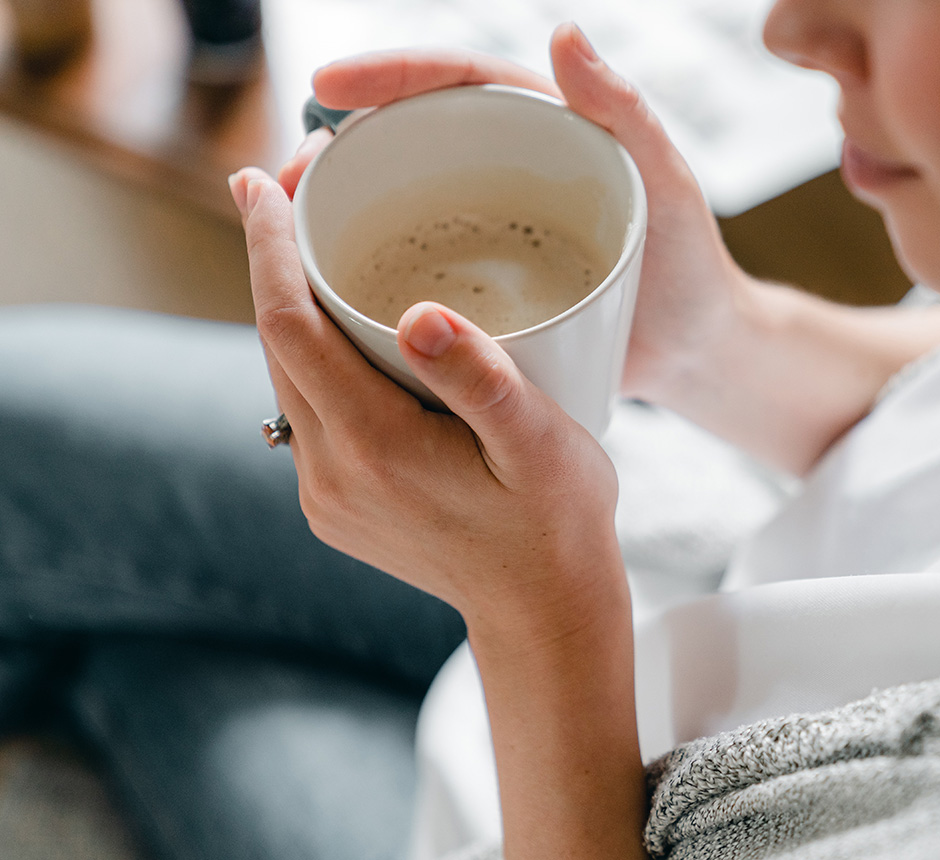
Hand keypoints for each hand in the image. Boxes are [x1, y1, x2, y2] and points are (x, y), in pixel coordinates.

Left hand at [229, 169, 621, 629]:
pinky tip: (347, 330)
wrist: (545, 614)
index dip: (267, 245)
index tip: (260, 177)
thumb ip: (482, 380)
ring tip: (319, 241)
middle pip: (276, 344)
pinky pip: (307, 412)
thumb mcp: (541, 446)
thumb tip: (420, 313)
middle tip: (297, 183)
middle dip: (274, 259)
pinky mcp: (336, 505)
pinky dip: (315, 359)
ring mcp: (326, 495)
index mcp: (373, 448)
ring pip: (287, 378)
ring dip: (293, 308)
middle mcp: (330, 472)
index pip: (289, 326)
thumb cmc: (557, 523)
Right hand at [278, 23, 750, 410]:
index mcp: (539, 131)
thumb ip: (624, 112)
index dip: (389, 76)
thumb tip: (564, 31)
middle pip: (405, 144)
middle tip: (281, 177)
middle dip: (336, 149)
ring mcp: (484, 231)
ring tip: (281, 235)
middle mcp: (502, 173)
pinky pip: (412, 274)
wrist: (694, 353)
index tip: (329, 84)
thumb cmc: (690, 264)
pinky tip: (323, 299)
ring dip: (334, 216)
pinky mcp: (476, 291)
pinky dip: (365, 279)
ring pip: (396, 209)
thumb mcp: (666, 183)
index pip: (456, 84)